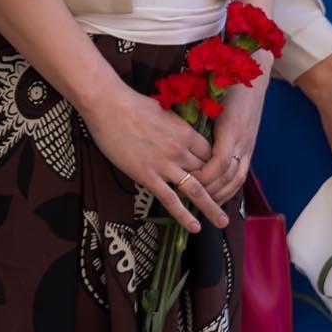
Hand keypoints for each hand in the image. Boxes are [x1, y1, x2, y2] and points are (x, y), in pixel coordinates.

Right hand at [82, 77, 222, 233]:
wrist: (109, 106)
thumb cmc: (133, 104)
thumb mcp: (164, 111)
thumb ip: (175, 126)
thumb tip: (178, 130)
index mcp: (186, 132)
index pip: (211, 154)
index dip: (214, 166)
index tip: (214, 175)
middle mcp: (180, 150)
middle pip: (206, 173)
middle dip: (215, 187)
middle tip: (223, 201)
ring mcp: (165, 165)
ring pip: (196, 190)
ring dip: (211, 207)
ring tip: (222, 222)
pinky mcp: (147, 176)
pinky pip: (170, 199)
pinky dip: (184, 215)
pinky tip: (194, 227)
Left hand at [192, 78, 263, 202]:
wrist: (252, 73)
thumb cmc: (226, 82)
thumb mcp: (208, 97)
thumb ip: (193, 115)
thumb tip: (167, 128)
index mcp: (230, 128)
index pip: (219, 163)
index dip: (203, 176)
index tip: (185, 181)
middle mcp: (242, 140)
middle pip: (228, 176)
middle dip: (210, 190)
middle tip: (187, 196)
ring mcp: (248, 145)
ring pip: (237, 178)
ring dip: (220, 193)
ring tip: (202, 202)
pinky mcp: (250, 147)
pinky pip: (242, 174)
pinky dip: (230, 188)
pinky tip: (217, 194)